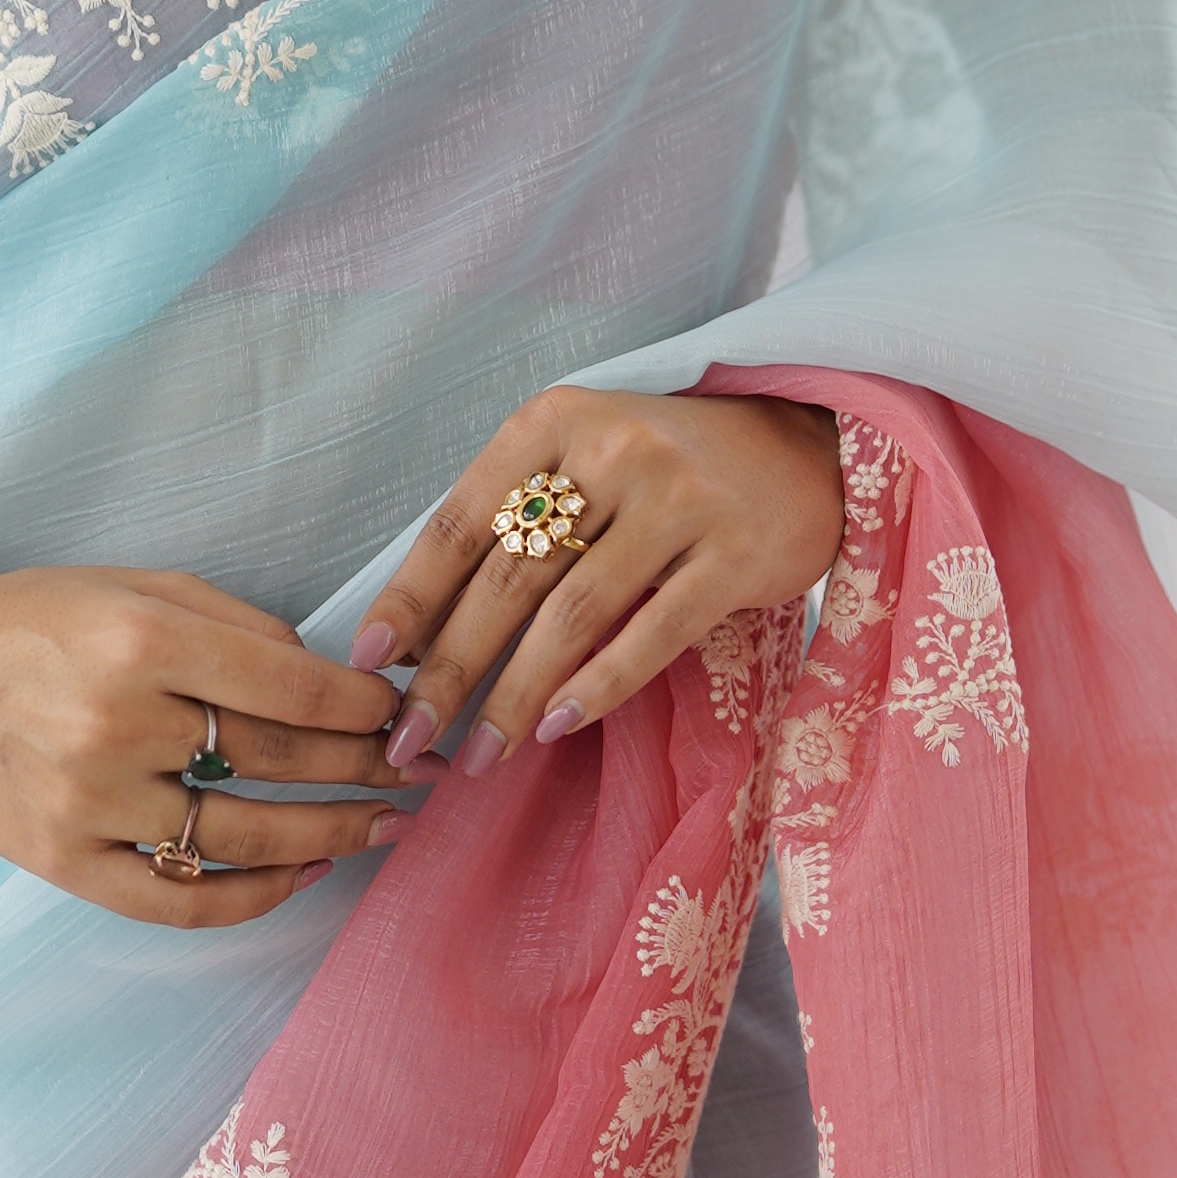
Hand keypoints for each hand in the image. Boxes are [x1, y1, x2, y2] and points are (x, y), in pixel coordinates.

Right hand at [0, 565, 417, 928]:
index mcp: (139, 642)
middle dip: (366, 767)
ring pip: (244, 837)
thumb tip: (329, 674)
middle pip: (278, 760)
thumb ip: (233, 623)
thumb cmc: (32, 619)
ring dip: (333, 835)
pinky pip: (179, 900)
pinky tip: (303, 875)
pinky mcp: (64, 862)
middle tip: (419, 773)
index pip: (290, 685)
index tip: (401, 711)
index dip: (364, 705)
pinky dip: (253, 896)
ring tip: (384, 827)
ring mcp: (88, 803)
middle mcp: (116, 725)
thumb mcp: (133, 586)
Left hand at [359, 386, 841, 781]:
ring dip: (517, 695)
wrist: (807, 448)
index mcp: (555, 423)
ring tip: (481, 755)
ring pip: (573, 615)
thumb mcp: (583, 465)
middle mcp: (611, 452)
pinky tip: (557, 728)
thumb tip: (424, 634)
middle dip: (451, 668)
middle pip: (509, 577)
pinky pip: (651, 634)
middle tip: (409, 736)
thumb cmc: (669, 469)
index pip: (461, 519)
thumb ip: (514, 526)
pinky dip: (598, 687)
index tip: (369, 660)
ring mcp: (678, 500)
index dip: (410, 596)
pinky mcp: (734, 553)